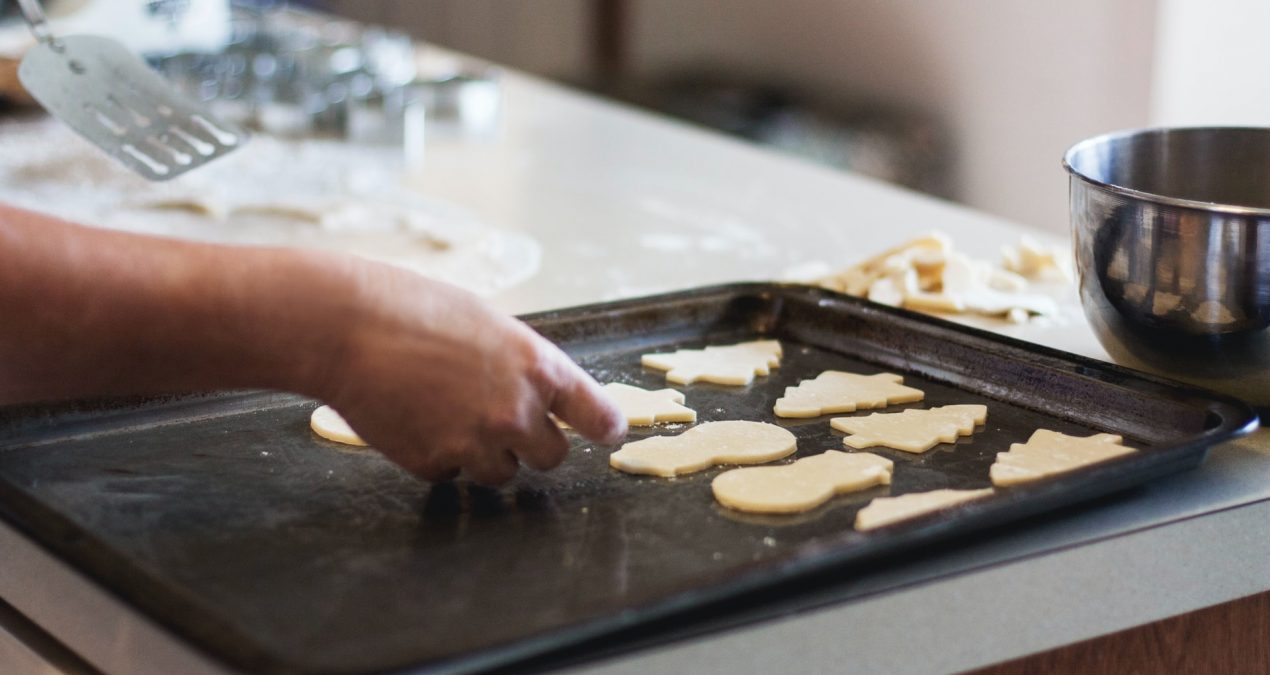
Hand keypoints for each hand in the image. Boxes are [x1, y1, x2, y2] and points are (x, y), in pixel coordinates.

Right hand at [315, 261, 626, 484]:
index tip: (609, 433)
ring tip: (445, 410)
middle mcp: (517, 412)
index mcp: (539, 368)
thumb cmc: (413, 308)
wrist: (347, 326)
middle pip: (552, 457)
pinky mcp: (434, 464)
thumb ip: (520, 363)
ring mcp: (476, 443)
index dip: (606, 427)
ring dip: (483, 453)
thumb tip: (535, 393)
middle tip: (498, 418)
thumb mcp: (487, 323)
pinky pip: (451, 474)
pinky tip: (414, 418)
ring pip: (501, 473)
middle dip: (530, 443)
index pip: (598, 415)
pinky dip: (438, 456)